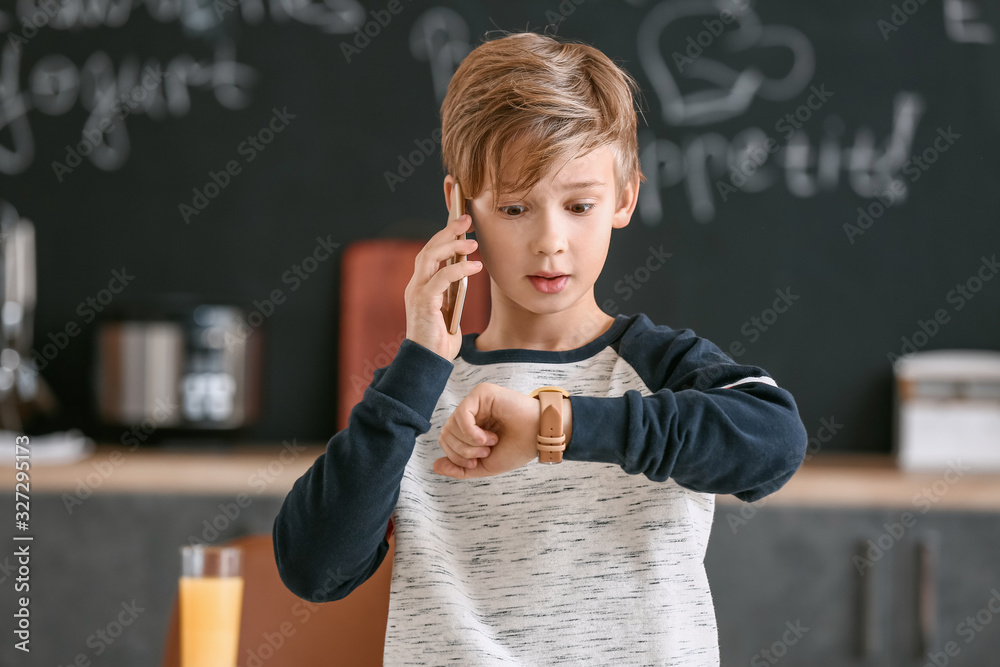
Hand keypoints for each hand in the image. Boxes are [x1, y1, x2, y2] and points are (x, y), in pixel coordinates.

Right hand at [403, 213, 481, 359]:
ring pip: (430, 258)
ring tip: (472, 242)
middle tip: (466, 219)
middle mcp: (415, 286)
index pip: (429, 253)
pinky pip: (441, 279)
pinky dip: (458, 269)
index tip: (460, 223)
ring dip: (452, 245)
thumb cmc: (439, 341)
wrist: (428, 363)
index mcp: (420, 286)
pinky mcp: (424, 303)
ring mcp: (417, 293)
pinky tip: (475, 266)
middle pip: (428, 249)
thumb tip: (466, 275)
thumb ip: (452, 293)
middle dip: (447, 231)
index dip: (443, 236)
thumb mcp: (449, 311)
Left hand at [434, 383, 571, 478]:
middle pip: (445, 434)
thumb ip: (460, 468)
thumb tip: (435, 466)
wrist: (540, 437)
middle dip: (461, 452)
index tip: (478, 462)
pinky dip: (470, 432)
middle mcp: (470, 412)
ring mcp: (475, 401)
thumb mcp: (485, 466)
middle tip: (485, 453)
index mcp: (470, 427)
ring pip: (450, 425)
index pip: (446, 441)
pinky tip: (487, 437)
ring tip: (491, 443)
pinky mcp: (482, 393)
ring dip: (470, 443)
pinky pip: (461, 415)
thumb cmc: (517, 449)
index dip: (456, 457)